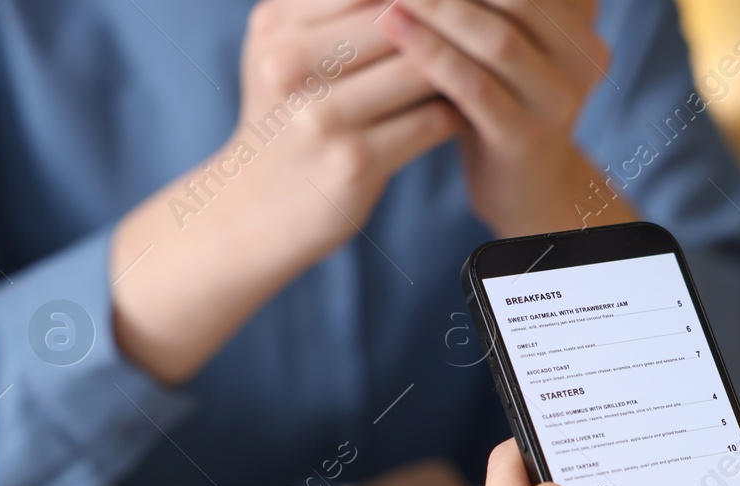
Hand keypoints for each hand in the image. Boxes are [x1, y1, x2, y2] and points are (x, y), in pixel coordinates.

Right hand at [229, 0, 459, 256]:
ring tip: (484, 64)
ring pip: (420, 69)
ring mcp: (324, 117)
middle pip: (397, 18)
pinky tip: (468, 110)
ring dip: (459, 67)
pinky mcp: (356, 162)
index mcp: (277, 26)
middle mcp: (292, 66)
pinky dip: (457, 111)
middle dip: (445, 22)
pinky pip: (432, 121)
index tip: (457, 1)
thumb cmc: (285, 118)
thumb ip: (328, 9)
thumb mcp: (284, 51)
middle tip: (484, 25)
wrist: (255, 211)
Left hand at [380, 0, 636, 235]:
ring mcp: (559, 99)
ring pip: (498, 38)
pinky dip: (431, 53)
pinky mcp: (525, 138)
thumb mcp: (499, 33)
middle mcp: (583, 54)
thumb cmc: (498, 96)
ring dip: (439, 5)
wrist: (523, 188)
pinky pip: (475, 87)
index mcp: (579, 20)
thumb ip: (481, 0)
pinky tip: (392, 27)